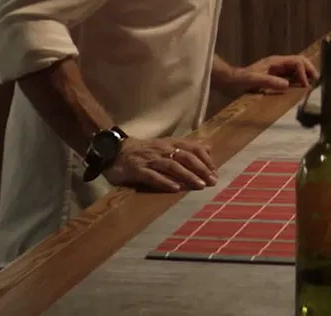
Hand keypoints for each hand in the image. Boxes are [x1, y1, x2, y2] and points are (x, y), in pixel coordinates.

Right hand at [102, 136, 217, 192]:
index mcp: (171, 143)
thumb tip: (209, 149)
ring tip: (199, 186)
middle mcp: (163, 149)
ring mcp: (150, 159)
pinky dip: (165, 182)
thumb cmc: (145, 150)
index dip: (206, 160)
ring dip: (188, 176)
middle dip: (201, 169)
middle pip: (186, 157)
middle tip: (212, 181)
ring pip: (172, 166)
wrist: (115, 151)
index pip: (194, 148)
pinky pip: (153, 176)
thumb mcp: (167, 145)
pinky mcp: (137, 170)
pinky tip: (175, 189)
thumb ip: (187, 148)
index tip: (215, 172)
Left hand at [221, 54, 318, 95]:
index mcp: (275, 62)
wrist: (228, 81)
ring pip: (297, 69)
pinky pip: (291, 77)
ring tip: (312, 85)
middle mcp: (278, 64)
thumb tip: (287, 84)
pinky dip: (299, 81)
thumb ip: (269, 81)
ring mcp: (277, 70)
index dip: (304, 71)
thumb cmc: (238, 80)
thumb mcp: (252, 80)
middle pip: (300, 62)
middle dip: (310, 70)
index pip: (297, 61)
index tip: (305, 85)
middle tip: (317, 81)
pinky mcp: (275, 77)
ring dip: (306, 75)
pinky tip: (301, 89)